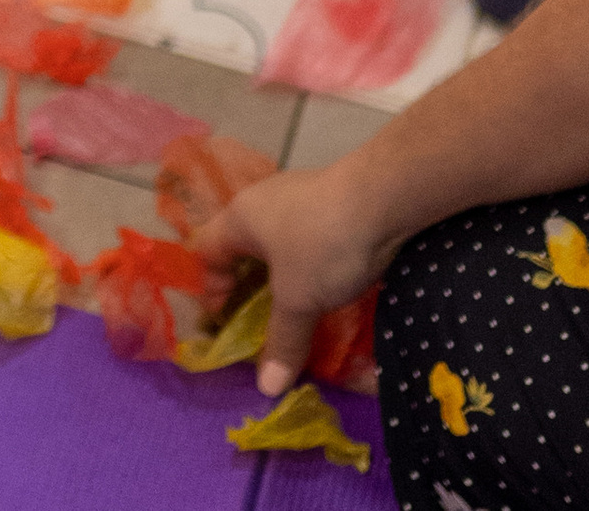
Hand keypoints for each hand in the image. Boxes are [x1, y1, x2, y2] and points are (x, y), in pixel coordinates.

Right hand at [196, 168, 394, 399]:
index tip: (225, 324)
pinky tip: (325, 295)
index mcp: (240, 217)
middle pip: (240, 248)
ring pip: (276, 248)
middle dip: (245, 289)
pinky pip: (304, 245)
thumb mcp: (297, 299)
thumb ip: (281, 341)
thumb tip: (267, 389)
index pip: (206, 250)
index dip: (209, 288)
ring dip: (280, 283)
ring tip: (293, 317)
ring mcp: (297, 201)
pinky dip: (307, 273)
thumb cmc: (322, 244)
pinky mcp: (328, 207)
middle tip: (257, 328)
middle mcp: (262, 204)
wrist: (382, 200)